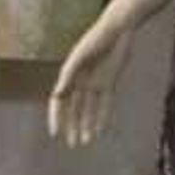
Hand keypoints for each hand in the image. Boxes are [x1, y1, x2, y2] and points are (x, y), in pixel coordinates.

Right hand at [46, 11, 129, 146]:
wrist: (118, 30)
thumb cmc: (97, 39)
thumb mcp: (81, 57)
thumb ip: (68, 75)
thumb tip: (56, 94)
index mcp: (69, 75)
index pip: (59, 102)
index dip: (56, 118)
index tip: (56, 134)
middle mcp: (80, 81)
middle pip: (73, 109)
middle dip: (71, 126)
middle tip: (72, 144)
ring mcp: (95, 83)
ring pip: (88, 110)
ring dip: (86, 125)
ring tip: (85, 142)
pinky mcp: (109, 83)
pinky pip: (105, 104)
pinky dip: (102, 117)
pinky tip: (100, 131)